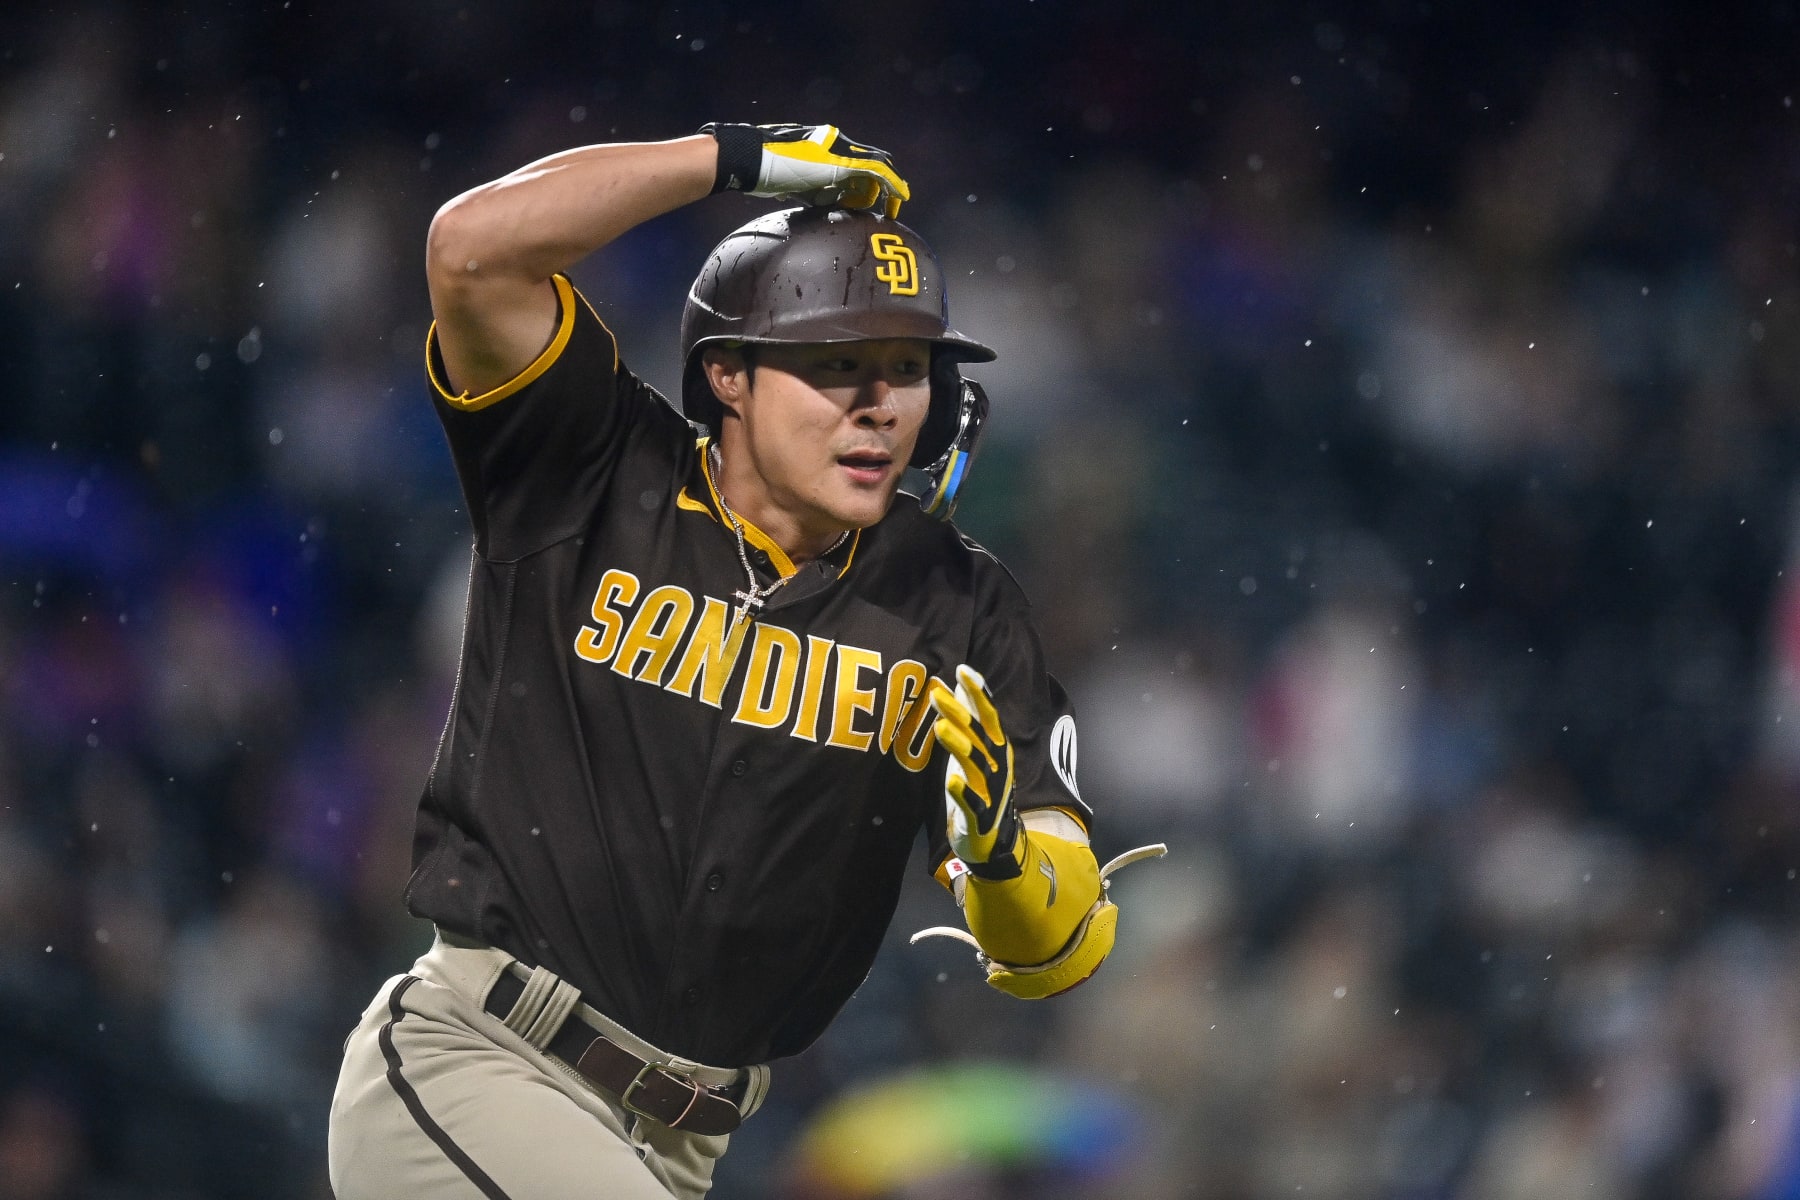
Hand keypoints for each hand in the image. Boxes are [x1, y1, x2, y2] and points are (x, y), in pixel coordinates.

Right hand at [700, 123, 909, 216]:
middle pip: (870, 164)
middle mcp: (837, 144)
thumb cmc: (764, 173)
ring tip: (891, 210)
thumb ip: (813, 191)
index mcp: (825, 149)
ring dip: (886, 191)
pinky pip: (878, 171)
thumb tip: (822, 204)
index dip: (862, 185)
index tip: (860, 205)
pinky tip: (902, 198)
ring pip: (878, 166)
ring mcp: (841, 149)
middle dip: (880, 188)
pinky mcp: (843, 160)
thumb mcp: (795, 184)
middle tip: (884, 210)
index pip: (854, 165)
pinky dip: (893, 184)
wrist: (752, 160)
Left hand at [930, 665, 1021, 879]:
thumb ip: (971, 719)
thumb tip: (960, 684)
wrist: (992, 839)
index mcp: (996, 748)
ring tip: (940, 728)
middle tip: (935, 693)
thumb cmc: (980, 786)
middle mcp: (997, 765)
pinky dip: (963, 792)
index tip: (962, 669)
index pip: (988, 715)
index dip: (978, 692)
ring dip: (959, 746)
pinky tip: (952, 782)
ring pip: (974, 765)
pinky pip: (971, 803)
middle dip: (959, 713)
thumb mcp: (976, 750)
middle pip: (978, 735)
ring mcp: (990, 791)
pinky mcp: (979, 816)